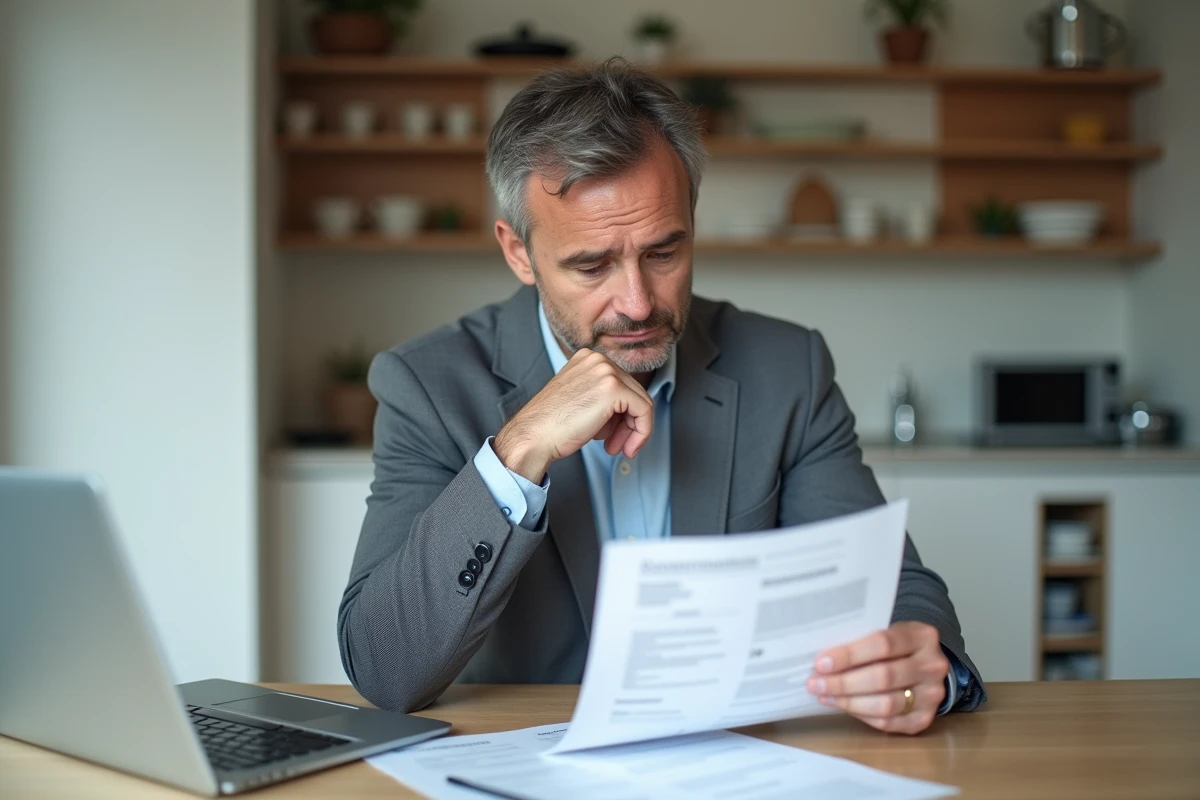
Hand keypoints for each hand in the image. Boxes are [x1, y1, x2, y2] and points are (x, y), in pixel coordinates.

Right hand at [493, 348, 653, 482]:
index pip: (622, 385)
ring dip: (633, 431)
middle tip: (616, 446)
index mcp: (588, 358)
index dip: (622, 415)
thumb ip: (604, 398)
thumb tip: (632, 411)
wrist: (533, 435)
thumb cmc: (551, 425)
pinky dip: (641, 432)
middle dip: (628, 424)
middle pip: (633, 392)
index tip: (614, 436)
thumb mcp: (581, 400)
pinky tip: (626, 447)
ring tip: (616, 448)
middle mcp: (598, 359)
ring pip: (641, 402)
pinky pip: (644, 411)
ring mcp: (606, 371)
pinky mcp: (613, 388)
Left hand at [807, 621, 948, 734]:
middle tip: (816, 684)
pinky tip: (843, 706)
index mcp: (922, 636)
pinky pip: (889, 722)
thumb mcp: (887, 632)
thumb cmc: (896, 646)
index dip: (849, 655)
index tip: (821, 663)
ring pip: (886, 704)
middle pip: (883, 677)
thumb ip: (862, 641)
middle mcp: (932, 666)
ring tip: (824, 696)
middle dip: (843, 683)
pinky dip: (861, 715)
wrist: (926, 665)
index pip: (883, 644)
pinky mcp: (925, 718)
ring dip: (849, 702)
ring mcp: (932, 695)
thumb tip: (823, 659)